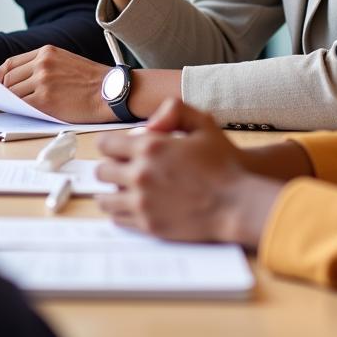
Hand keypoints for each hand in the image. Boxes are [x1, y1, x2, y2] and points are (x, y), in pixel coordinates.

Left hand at [0, 46, 113, 122]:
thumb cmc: (91, 81)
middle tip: (1, 100)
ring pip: (12, 92)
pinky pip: (22, 105)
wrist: (110, 92)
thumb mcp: (65, 61)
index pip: (11, 63)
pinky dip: (19, 109)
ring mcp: (42, 81)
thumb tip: (15, 79)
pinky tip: (23, 112)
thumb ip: (41, 66)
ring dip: (11, 101)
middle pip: (8, 78)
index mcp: (46, 52)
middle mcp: (42, 63)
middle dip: (3, 90)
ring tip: (15, 107)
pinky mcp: (45, 100)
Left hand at [95, 99, 285, 245]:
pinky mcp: (148, 226)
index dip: (111, 144)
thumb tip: (149, 124)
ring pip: (104, 198)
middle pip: (101, 171)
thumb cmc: (222, 163)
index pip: (105, 144)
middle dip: (111, 166)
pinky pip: (118, 219)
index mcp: (150, 147)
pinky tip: (134, 205)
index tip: (120, 147)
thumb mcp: (203, 123)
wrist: (236, 204)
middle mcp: (140, 175)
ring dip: (112, 191)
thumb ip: (174, 111)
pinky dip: (121, 211)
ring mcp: (142, 203)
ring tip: (125, 188)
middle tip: (124, 167)